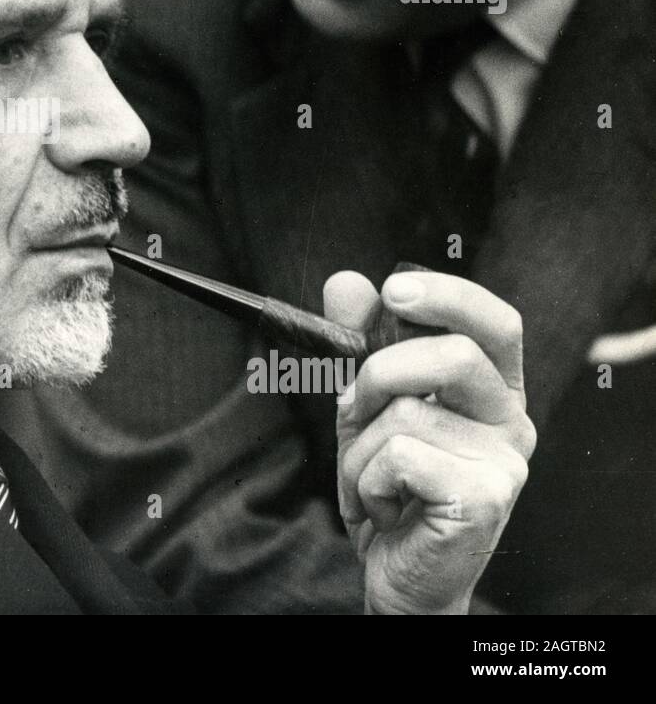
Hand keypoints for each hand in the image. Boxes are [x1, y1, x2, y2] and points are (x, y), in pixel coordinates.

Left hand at [327, 270, 536, 613]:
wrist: (397, 573)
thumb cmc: (390, 486)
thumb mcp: (365, 407)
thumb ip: (357, 345)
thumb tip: (345, 283)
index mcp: (492, 389)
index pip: (495, 322)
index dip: (449, 296)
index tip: (394, 291)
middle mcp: (511, 421)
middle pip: (453, 355)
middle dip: (379, 372)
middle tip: (355, 409)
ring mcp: (503, 463)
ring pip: (406, 412)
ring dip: (359, 448)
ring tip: (374, 482)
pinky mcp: (482, 499)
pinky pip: (398, 457)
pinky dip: (367, 481)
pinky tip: (385, 508)